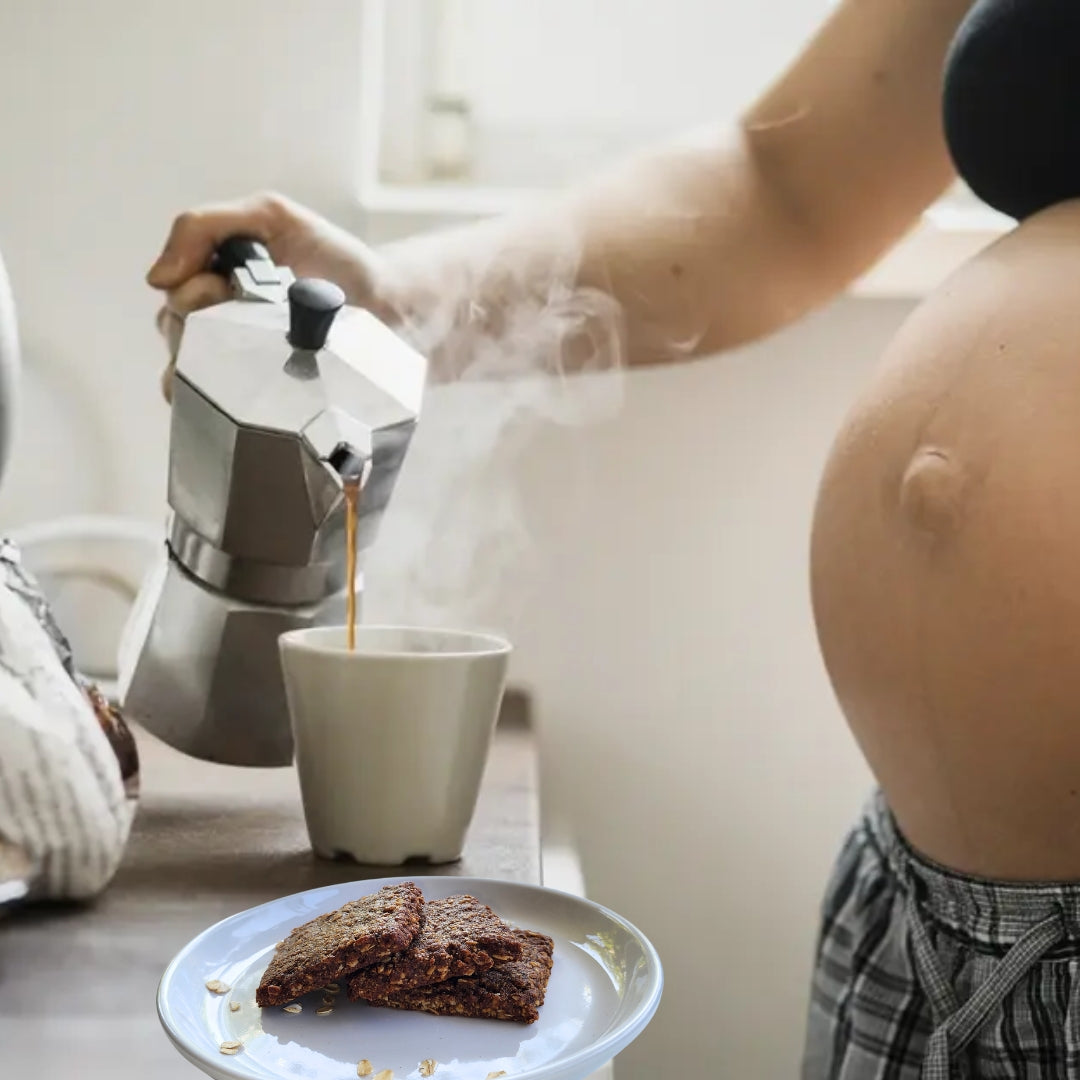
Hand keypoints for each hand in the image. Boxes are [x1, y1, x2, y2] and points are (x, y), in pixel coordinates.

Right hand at [146, 192, 392, 399]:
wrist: (391, 311)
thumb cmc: (336, 264)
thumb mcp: (272, 218)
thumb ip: (205, 226)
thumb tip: (156, 278)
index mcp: (214, 279)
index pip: (172, 291)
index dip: (190, 291)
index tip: (223, 287)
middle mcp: (217, 322)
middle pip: (174, 331)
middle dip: (201, 325)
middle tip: (249, 318)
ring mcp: (235, 363)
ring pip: (183, 372)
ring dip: (208, 364)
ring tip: (256, 352)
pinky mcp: (254, 400)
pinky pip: (208, 407)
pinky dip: (212, 399)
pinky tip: (239, 391)